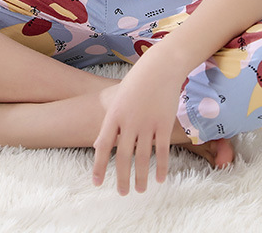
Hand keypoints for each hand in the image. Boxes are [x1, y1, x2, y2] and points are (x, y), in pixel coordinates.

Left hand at [92, 54, 184, 194]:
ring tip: (140, 190)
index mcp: (114, 115)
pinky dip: (160, 167)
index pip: (103, 146)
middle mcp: (130, 122)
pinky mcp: (164, 124)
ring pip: (143, 157)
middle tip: (122, 193)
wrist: (160, 67)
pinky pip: (162, 151)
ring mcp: (148, 124)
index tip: (97, 182)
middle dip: (122, 177)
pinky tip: (160, 179)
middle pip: (123, 156)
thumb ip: (110, 124)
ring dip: (141, 177)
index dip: (99, 166)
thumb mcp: (117, 100)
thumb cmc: (137, 82)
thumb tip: (98, 145)